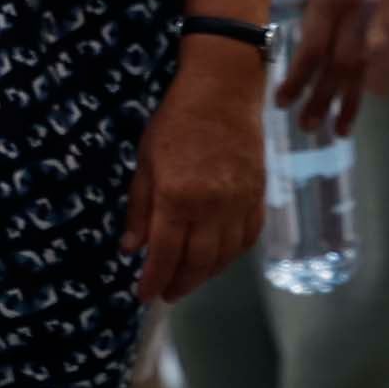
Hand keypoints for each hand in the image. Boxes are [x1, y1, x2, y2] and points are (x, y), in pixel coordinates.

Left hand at [127, 41, 267, 301]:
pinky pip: (247, 238)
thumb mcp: (146, 161)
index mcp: (177, 197)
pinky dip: (232, 255)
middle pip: (197, 264)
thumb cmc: (176, 121)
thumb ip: (140, 208)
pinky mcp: (258, 197)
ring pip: (224, 257)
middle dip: (180, 284)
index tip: (144, 296)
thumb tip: (131, 249)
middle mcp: (211, 207)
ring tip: (189, 278)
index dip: (153, 280)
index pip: (164, 254)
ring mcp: (239, 203)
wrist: (224, 91)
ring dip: (205, 275)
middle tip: (167, 293)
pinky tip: (218, 257)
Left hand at [274, 0, 373, 137]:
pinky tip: (349, 102)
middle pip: (343, 63)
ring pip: (361, 62)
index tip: (281, 100)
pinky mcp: (372, 8)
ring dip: (348, 99)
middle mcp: (357, 4)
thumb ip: (270, 2)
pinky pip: (365, 50)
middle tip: (306, 125)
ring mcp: (369, 6)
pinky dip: (357, 79)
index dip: (299, 78)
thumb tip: (252, 44)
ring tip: (336, 131)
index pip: (316, 48)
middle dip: (324, 98)